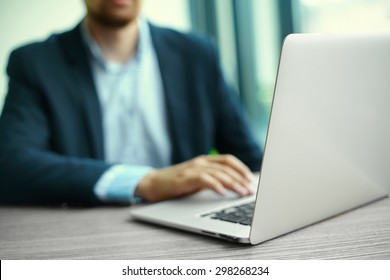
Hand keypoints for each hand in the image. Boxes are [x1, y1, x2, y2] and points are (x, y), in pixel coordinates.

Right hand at [135, 154, 254, 201]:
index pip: (228, 160)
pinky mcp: (184, 178)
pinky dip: (215, 185)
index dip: (241, 168)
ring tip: (242, 192)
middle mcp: (200, 162)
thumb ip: (212, 179)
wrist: (152, 184)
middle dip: (241, 179)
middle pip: (226, 167)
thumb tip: (233, 187)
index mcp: (204, 161)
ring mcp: (192, 169)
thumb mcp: (197, 180)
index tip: (251, 179)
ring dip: (232, 183)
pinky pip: (204, 179)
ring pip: (218, 173)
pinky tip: (223, 193)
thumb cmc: (176, 183)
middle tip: (250, 190)